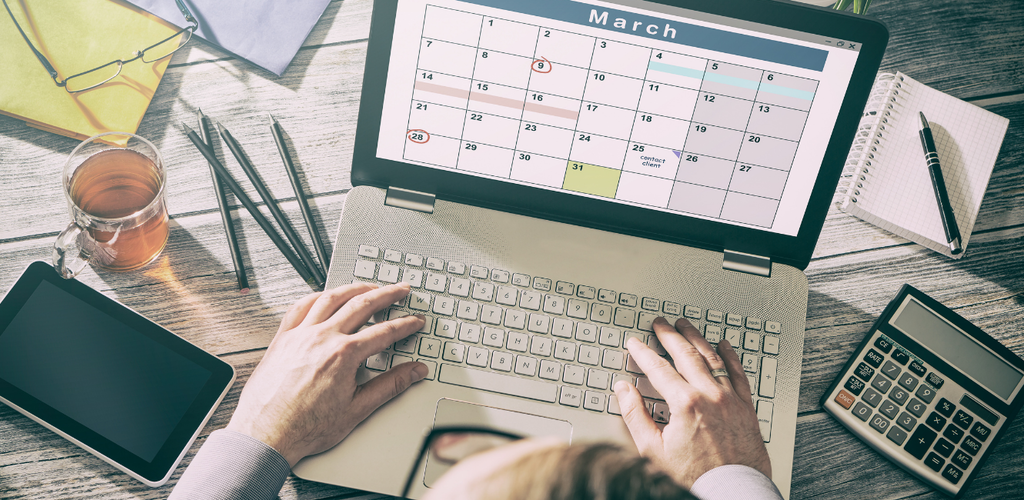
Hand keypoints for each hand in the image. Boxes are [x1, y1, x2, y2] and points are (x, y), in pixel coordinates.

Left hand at [226, 282, 426, 465]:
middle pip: (362, 304)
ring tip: (369, 287)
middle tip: (400, 289)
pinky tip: (326, 296)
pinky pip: (301, 306)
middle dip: (386, 295)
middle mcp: (321, 338)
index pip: (384, 332)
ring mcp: (300, 334)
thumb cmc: (305, 427)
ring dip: (354, 288)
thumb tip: (414, 372)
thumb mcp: (357, 409)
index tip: (415, 321)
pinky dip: (318, 296)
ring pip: (331, 298)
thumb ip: (390, 386)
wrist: (266, 434)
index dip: (405, 325)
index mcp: (343, 355)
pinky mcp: (282, 338)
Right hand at [613, 317, 769, 487]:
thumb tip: (623, 390)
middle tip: (661, 324)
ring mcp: (730, 399)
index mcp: (685, 403)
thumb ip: (635, 415)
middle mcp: (710, 395)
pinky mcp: (745, 407)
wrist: (730, 490)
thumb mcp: (653, 449)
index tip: (635, 343)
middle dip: (670, 336)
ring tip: (686, 326)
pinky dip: (730, 356)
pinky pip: (738, 373)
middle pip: (686, 355)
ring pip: (712, 358)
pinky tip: (724, 346)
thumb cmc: (693, 476)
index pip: (658, 368)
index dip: (643, 353)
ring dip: (696, 339)